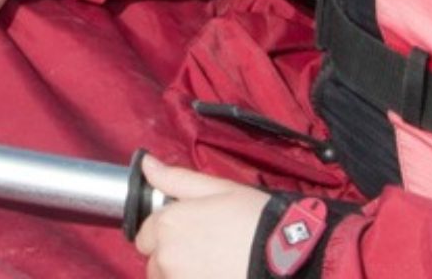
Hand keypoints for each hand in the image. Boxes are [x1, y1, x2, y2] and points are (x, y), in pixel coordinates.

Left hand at [134, 156, 270, 278]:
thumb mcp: (218, 189)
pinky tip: (216, 276)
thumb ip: (176, 178)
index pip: (144, 235)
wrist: (287, 260)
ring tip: (212, 268)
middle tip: (203, 251)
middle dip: (170, 257)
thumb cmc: (254, 219)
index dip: (164, 232)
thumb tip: (147, 164)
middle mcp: (167, 258)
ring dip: (181, 275)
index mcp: (168, 224)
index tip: (187, 231)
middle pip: (154, 263)